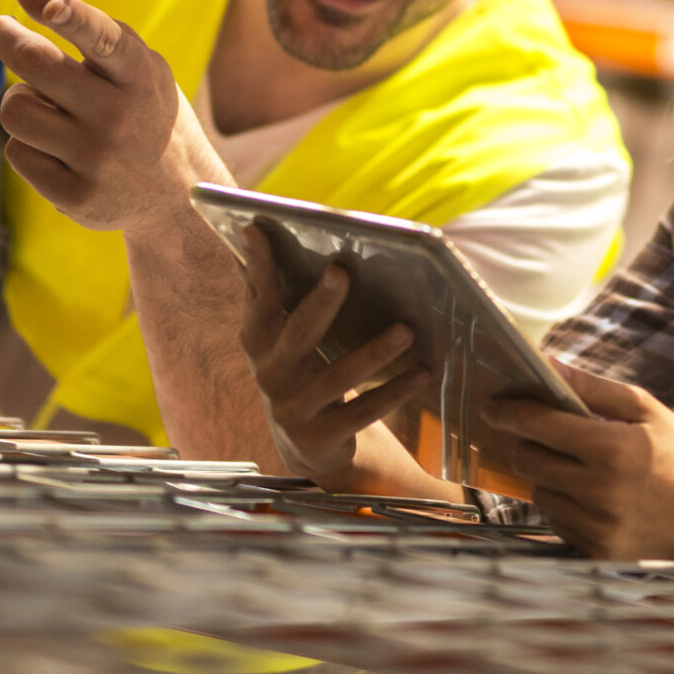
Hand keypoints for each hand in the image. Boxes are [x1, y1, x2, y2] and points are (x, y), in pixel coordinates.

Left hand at [0, 0, 228, 237]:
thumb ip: (85, 23)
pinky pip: (16, 153)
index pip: (104, 38)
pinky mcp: (77, 197)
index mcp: (141, 75)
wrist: (177, 194)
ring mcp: (97, 160)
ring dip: (20, 101)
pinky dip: (27, 145)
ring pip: (14, 109)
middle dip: (5, 37)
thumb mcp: (137, 65)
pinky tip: (56, 150)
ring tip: (47, 108)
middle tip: (1, 29)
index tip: (48, 5)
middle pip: (35, 64)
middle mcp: (121, 117)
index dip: (73, 16)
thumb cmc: (143, 110)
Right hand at [236, 225, 430, 489]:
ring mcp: (294, 409)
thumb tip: (251, 230)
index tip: (257, 228)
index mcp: (258, 341)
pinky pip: (362, 412)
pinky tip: (421, 373)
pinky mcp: (321, 437)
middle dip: (321, 302)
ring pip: (337, 378)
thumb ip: (265, 292)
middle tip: (342, 270)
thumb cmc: (295, 370)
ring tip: (406, 330)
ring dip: (373, 353)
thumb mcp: (275, 337)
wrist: (302, 445)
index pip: (259, 297)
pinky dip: (393, 392)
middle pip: (297, 333)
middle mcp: (270, 374)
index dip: (258, 265)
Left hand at [484, 363, 673, 562]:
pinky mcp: (598, 552)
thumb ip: (591, 387)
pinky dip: (564, 505)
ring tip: (580, 467)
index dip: (509, 412)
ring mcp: (598, 527)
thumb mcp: (643, 407)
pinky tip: (593, 496)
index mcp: (611, 448)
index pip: (538, 424)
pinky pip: (556, 521)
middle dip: (527, 442)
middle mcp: (600, 492)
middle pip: (528, 461)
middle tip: (543, 434)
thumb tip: (546, 365)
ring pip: (539, 492)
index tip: (493, 405)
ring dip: (547, 475)